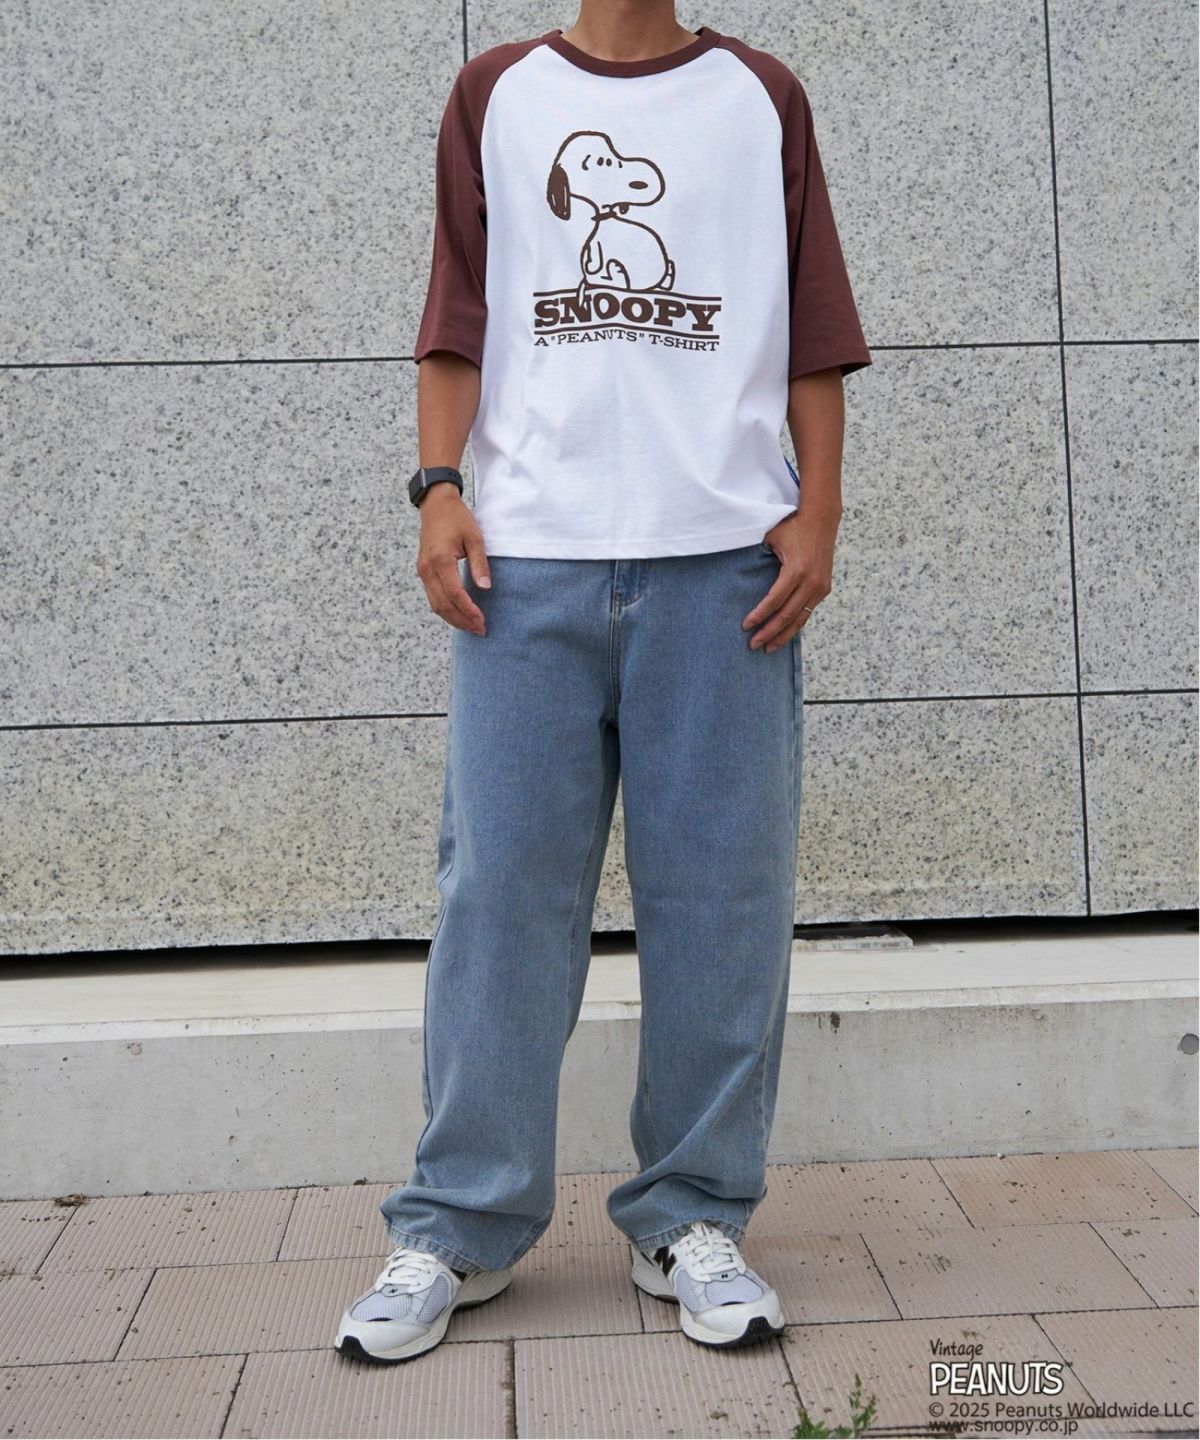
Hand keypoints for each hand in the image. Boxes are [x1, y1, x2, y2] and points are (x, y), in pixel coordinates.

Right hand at [415, 485, 491, 635]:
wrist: (436, 505)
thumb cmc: (457, 518)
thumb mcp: (474, 537)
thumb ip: (480, 564)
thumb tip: (485, 588)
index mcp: (440, 560)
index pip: (455, 594)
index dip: (468, 611)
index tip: (482, 621)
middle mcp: (427, 569)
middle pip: (443, 605)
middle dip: (461, 620)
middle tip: (479, 630)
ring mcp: (423, 571)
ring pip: (435, 604)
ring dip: (453, 618)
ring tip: (471, 626)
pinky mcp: (423, 571)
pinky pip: (433, 597)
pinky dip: (445, 609)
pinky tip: (458, 614)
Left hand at [742, 508, 839, 651]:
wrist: (822, 520)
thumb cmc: (792, 527)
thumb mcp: (771, 537)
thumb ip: (755, 554)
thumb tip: (735, 571)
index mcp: (796, 570)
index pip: (774, 601)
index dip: (759, 616)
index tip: (746, 626)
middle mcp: (811, 582)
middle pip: (787, 616)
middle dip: (769, 633)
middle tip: (753, 645)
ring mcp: (820, 587)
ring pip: (800, 619)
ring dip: (783, 635)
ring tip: (768, 648)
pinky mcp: (824, 589)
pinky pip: (807, 612)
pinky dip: (794, 625)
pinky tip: (783, 634)